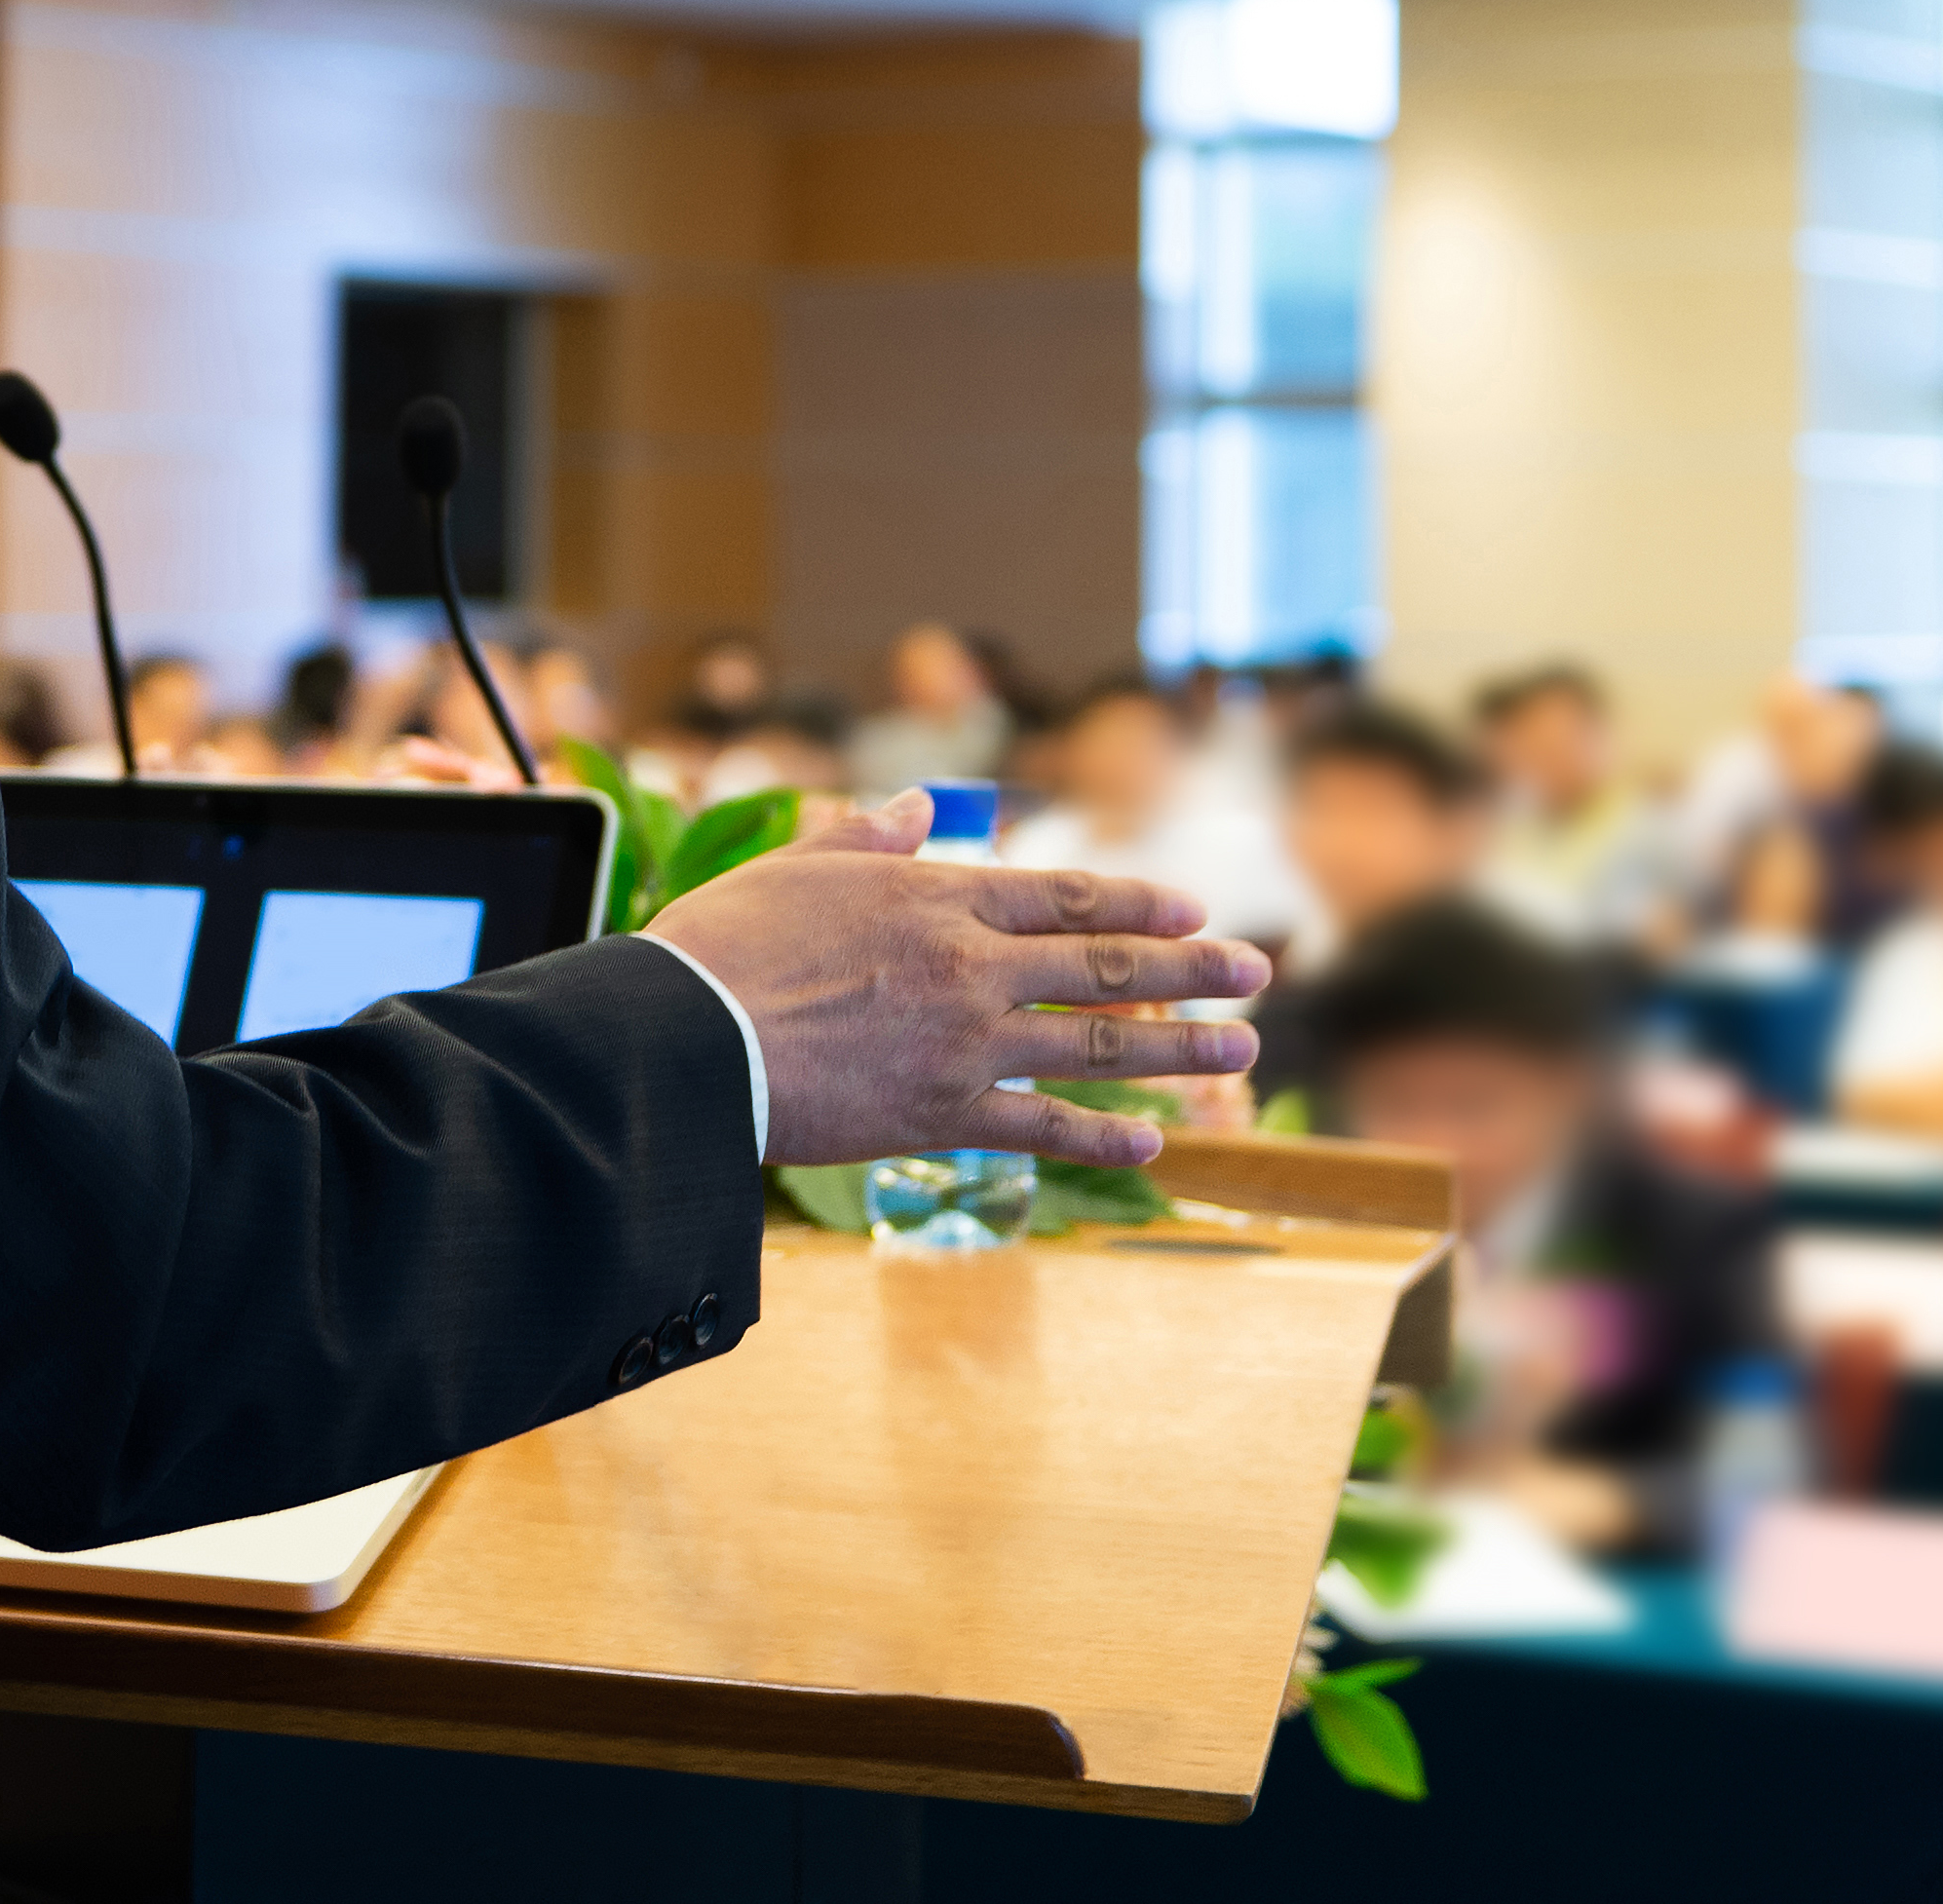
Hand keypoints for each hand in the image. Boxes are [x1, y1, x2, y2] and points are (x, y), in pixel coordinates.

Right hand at [645, 789, 1268, 1167]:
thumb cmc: (722, 948)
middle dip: (1193, 968)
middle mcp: (971, 966)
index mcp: (938, 896)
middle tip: (1257, 972)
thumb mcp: (795, 866)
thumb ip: (864, 835)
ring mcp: (965, 1044)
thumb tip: (913, 804)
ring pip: (1098, 1044)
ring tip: (1242, 1050)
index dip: (1141, 901)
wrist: (685, 1043)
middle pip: (1106, 963)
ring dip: (1180, 1047)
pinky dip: (1104, 1135)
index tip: (1195, 908)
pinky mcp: (942, 1115)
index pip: (1067, 894)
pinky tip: (1154, 1139)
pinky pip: (1044, 1128)